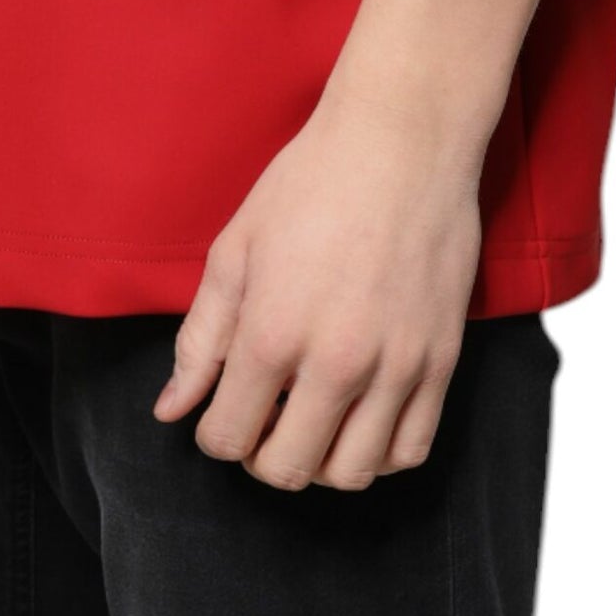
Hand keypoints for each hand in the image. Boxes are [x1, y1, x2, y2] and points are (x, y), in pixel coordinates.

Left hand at [154, 88, 483, 490]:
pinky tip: (359, 418)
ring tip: (310, 418)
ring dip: (319, 461)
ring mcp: (396, 367)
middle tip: (262, 417)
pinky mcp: (442, 361)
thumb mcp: (236, 249)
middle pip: (286, 469)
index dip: (214, 433)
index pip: (227, 439)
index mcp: (272, 334)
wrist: (403, 141)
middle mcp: (336, 363)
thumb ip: (201, 338)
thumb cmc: (312, 182)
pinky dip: (378, 454)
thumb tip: (172, 408)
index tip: (223, 411)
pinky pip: (410, 450)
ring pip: (350, 474)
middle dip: (260, 455)